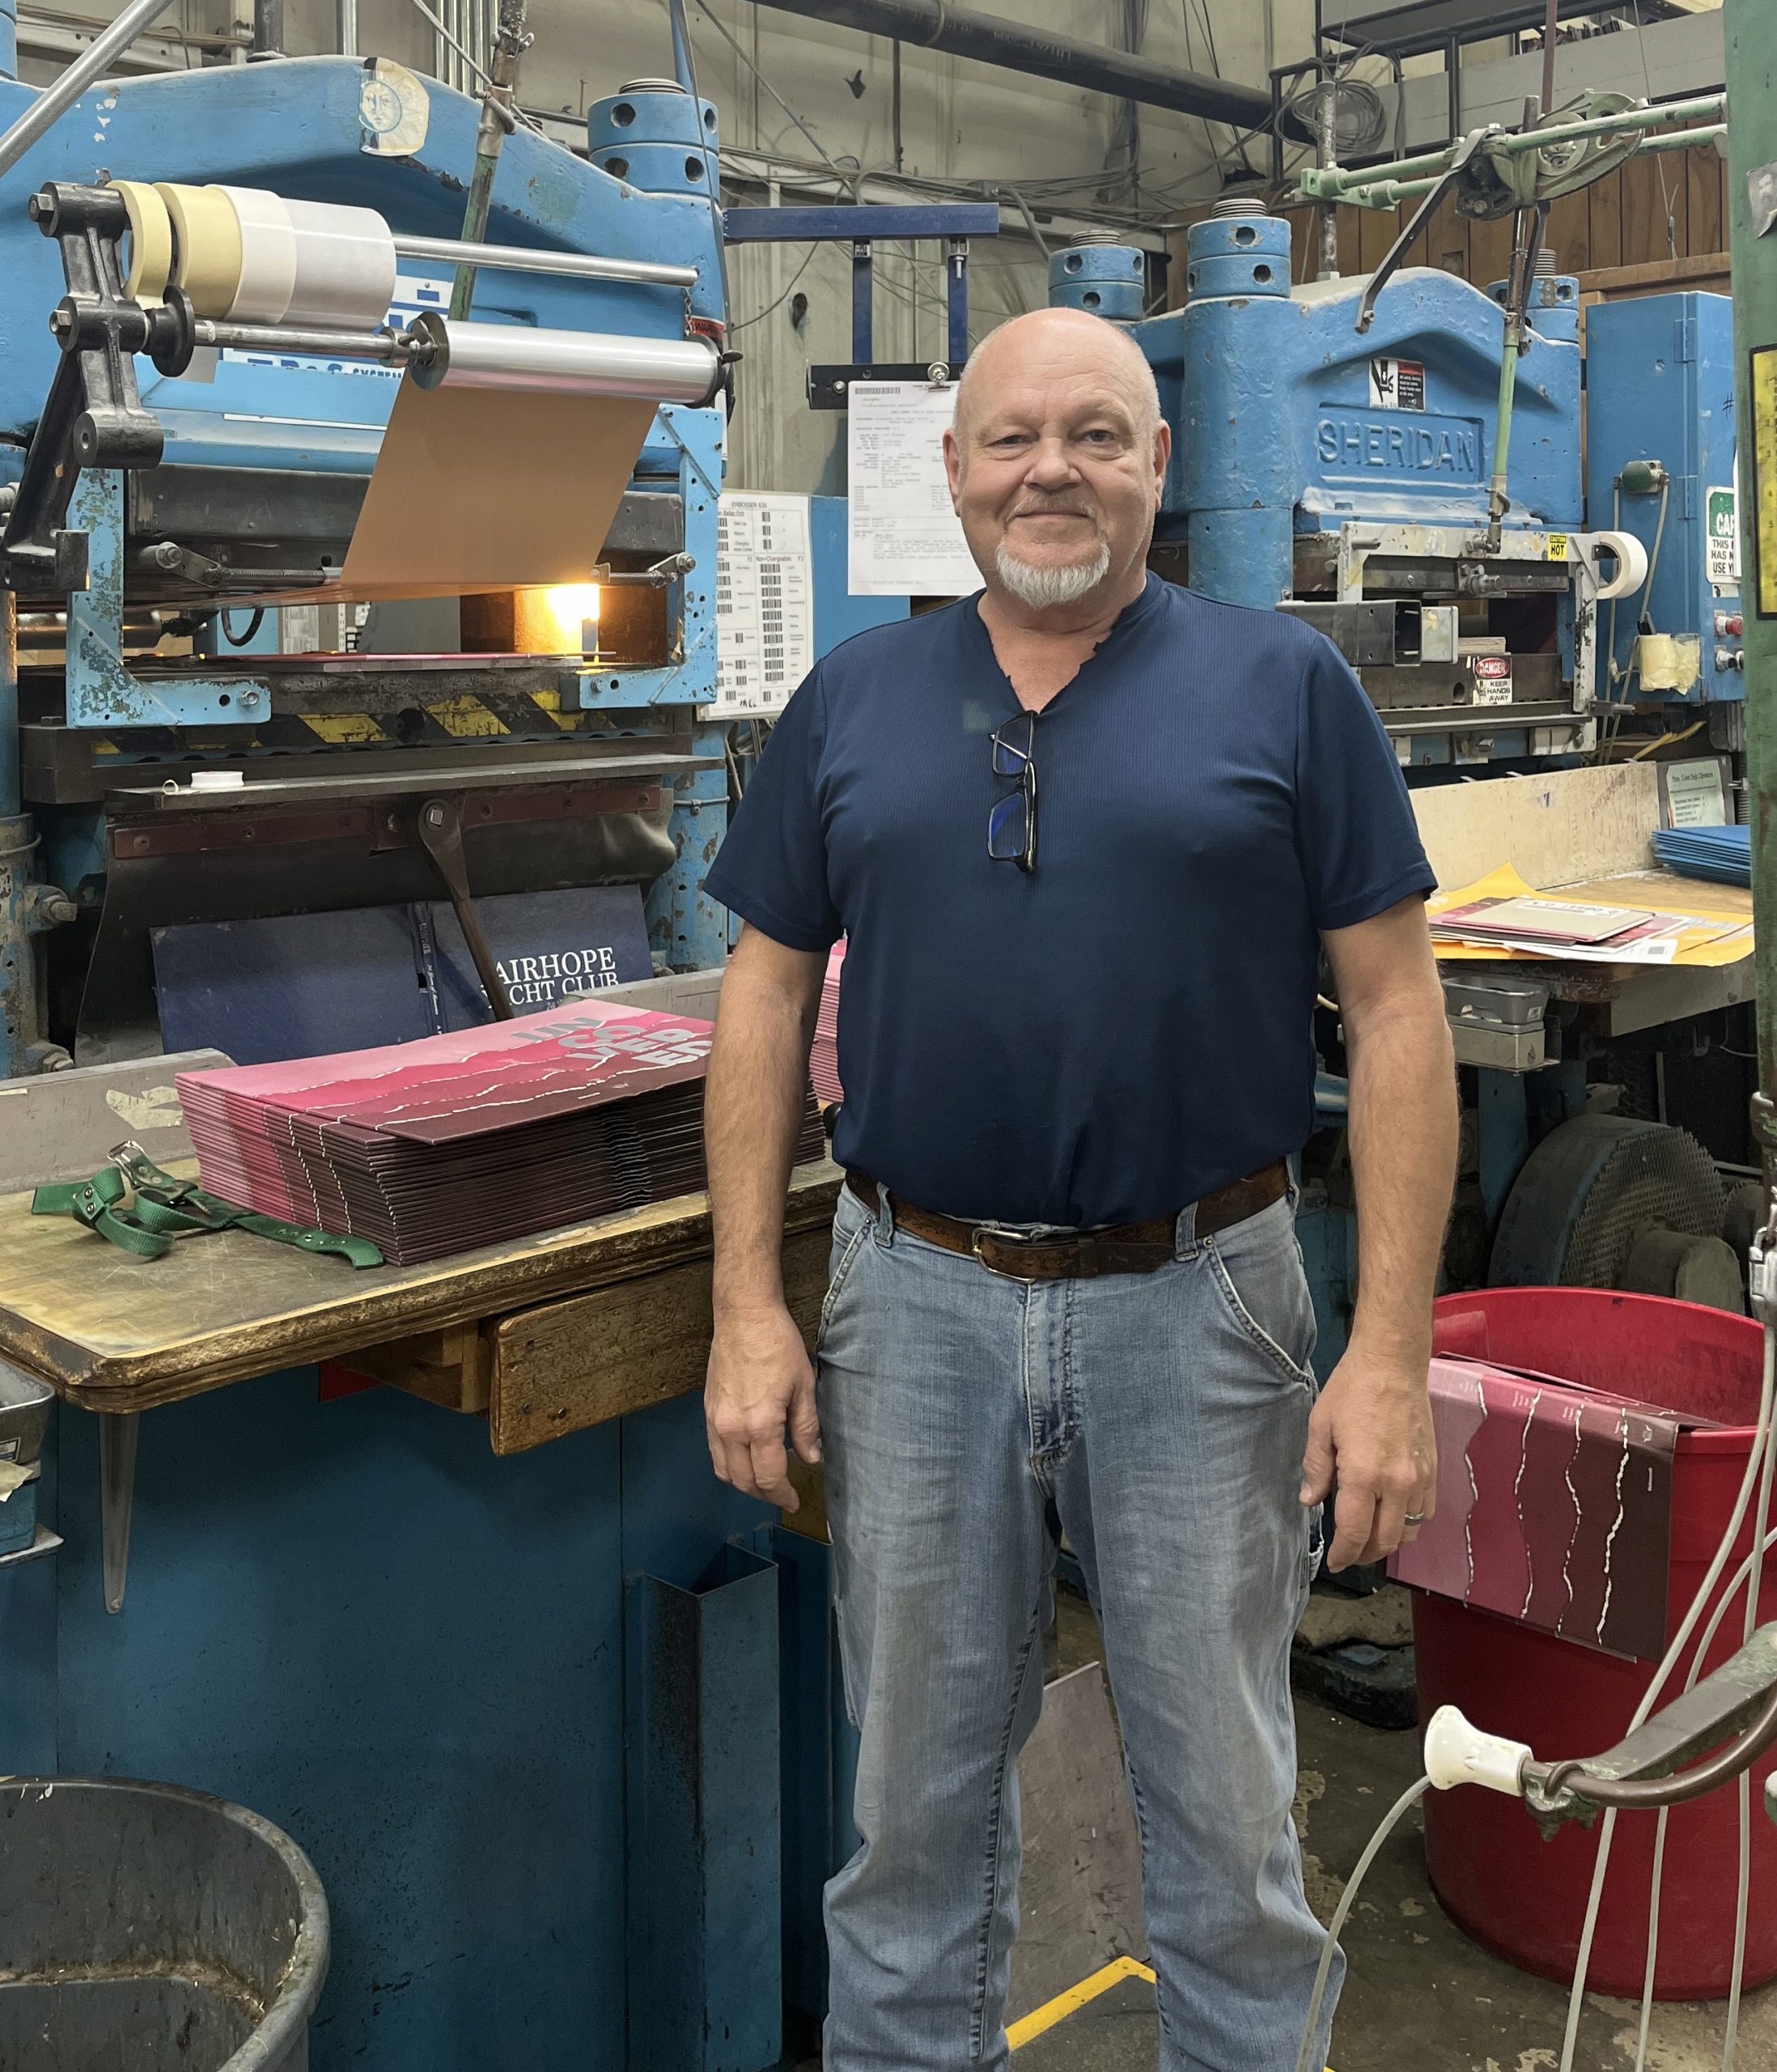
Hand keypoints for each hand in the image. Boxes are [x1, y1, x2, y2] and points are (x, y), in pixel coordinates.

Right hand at [705, 1300, 820, 1509]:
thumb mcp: (803, 1385)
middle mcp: (731, 1429)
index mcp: (760, 1425)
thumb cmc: (779, 1346)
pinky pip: (714, 1452)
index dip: (782, 1495)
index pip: (769, 1476)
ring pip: (723, 1471)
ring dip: (744, 1483)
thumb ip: (805, 1427)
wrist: (744, 1316)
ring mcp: (715, 1421)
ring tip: (765, 1482)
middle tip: (782, 1495)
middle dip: (764, 1494)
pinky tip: (746, 1459)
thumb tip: (810, 1459)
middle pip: (743, 1480)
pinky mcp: (706, 1411)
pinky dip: (729, 1465)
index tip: (794, 1501)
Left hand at [1299, 1342, 1436, 1571]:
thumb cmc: (1351, 1391)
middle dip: (1364, 1555)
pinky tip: (1393, 1518)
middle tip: (1348, 1555)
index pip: (1355, 1533)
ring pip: (1409, 1531)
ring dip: (1388, 1543)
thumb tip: (1309, 1502)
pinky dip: (1409, 1524)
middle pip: (1385, 1540)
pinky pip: (1425, 1512)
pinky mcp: (1433, 1471)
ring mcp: (1420, 1479)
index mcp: (1364, 1475)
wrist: (1393, 1364)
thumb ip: (1316, 1469)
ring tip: (1369, 1540)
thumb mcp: (1320, 1427)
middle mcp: (1397, 1483)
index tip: (1335, 1564)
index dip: (1344, 1555)